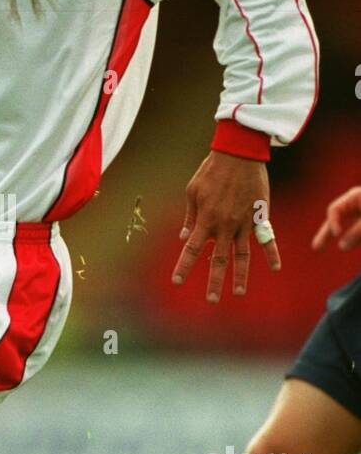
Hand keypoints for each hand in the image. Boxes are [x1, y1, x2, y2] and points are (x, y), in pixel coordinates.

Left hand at [172, 151, 280, 301]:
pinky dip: (272, 253)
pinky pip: (267, 239)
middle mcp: (225, 225)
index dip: (184, 266)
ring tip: (239, 293)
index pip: (191, 249)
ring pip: (242, 255)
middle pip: (218, 259)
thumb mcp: (192, 191)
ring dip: (241, 275)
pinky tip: (275, 268)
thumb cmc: (211, 170)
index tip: (177, 281)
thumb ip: (189, 217)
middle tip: (212, 300)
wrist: (239, 153)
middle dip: (215, 281)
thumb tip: (183, 238)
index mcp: (206, 219)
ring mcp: (244, 223)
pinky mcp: (260, 216)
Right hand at [312, 186, 360, 251]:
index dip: (332, 222)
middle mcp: (355, 203)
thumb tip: (342, 247)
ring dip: (342, 237)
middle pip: (335, 219)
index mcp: (354, 197)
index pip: (334, 210)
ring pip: (347, 226)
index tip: (336, 234)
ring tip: (321, 246)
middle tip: (315, 248)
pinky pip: (357, 230)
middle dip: (325, 233)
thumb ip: (356, 233)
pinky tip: (351, 244)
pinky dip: (355, 238)